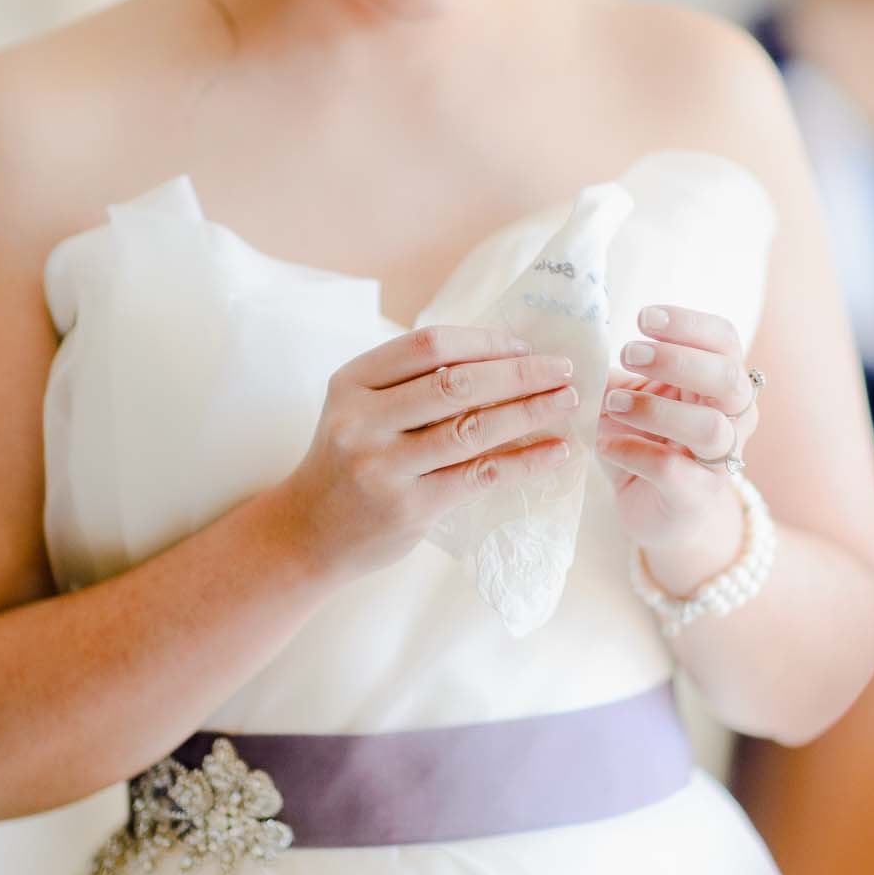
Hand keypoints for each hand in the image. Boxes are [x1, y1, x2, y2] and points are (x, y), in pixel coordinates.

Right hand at [281, 327, 578, 583]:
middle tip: (563, 370)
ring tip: (566, 401)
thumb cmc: (350, 460)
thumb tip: (502, 355)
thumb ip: (412, 383)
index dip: (483, 341)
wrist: (307, 532)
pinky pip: (480, 476)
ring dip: (530, 412)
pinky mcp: (409, 508)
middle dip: (519, 374)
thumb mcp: (360, 408)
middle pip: (456, 383)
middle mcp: (362, 420)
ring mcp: (383, 467)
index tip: (523, 347)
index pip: (428, 346)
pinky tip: (556, 452)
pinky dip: (525, 462)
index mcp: (352, 382)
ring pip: (472, 429)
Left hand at [595, 304, 761, 573]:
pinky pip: (674, 470)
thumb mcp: (635, 396)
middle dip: (677, 360)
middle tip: (629, 353)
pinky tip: (605, 444)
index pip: (724, 340)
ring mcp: (719, 460)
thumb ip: (621, 370)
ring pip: (710, 428)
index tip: (643, 317)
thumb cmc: (650, 442)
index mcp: (721, 382)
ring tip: (612, 404)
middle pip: (728, 378)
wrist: (662, 513)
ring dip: (656, 409)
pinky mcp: (697, 496)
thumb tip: (584, 339)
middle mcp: (734, 418)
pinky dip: (634, 452)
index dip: (689, 324)